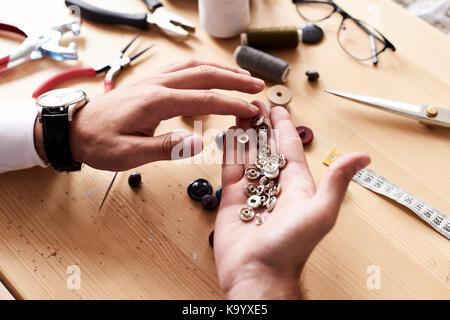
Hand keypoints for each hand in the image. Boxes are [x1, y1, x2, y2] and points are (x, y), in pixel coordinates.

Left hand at [34, 60, 264, 170]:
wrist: (75, 129)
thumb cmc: (99, 142)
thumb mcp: (129, 153)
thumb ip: (165, 147)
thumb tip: (198, 141)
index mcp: (156, 101)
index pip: (204, 99)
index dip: (232, 104)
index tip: (252, 110)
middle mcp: (158, 85)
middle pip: (204, 75)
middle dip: (234, 80)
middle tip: (257, 86)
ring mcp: (154, 81)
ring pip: (194, 67)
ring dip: (221, 70)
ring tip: (242, 77)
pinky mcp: (150, 84)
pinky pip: (182, 69)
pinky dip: (203, 69)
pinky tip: (211, 75)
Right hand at [214, 102, 370, 298]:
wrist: (258, 273)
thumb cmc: (291, 247)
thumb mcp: (320, 211)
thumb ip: (337, 181)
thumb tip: (362, 157)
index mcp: (296, 186)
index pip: (289, 148)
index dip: (283, 127)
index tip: (277, 109)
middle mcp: (273, 186)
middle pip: (266, 147)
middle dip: (262, 125)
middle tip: (254, 104)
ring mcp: (251, 191)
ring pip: (248, 153)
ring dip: (245, 132)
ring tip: (240, 112)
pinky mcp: (231, 199)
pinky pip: (230, 167)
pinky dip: (229, 149)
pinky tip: (229, 134)